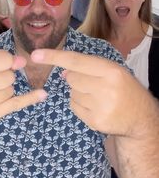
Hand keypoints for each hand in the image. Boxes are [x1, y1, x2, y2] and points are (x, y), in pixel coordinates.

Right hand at [0, 50, 46, 129]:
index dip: (7, 62)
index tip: (1, 66)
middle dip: (5, 77)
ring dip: (5, 90)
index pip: (4, 59)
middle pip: (9, 76)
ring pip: (11, 90)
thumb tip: (22, 62)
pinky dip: (30, 98)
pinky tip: (42, 94)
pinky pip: (16, 103)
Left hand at [31, 48, 148, 135]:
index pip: (75, 61)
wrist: (140, 117)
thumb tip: (63, 72)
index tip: (35, 55)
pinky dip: (80, 106)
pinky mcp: (95, 122)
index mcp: (111, 71)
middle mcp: (106, 88)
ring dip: (79, 93)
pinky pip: (74, 108)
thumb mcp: (113, 71)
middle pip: (71, 78)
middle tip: (93, 84)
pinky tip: (96, 107)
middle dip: (76, 79)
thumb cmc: (123, 88)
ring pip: (72, 94)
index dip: (54, 57)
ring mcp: (101, 107)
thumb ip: (89, 67)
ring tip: (98, 97)